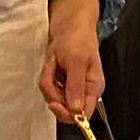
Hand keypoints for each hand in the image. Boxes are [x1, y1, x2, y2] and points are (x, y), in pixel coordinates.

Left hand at [41, 0, 104, 123]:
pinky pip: (48, 89)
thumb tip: (77, 110)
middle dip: (53, 94)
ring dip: (48, 83)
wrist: (68, 25)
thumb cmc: (78, 38)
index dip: (69, 113)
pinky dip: (45, 79)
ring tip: (53, 66)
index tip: (55, 103)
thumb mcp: (76, 62)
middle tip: (52, 78)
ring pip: (54, 99)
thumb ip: (76, 87)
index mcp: (93, 88)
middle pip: (65, 109)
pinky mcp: (60, 83)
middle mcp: (83, 90)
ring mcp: (70, 87)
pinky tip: (51, 67)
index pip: (84, 115)